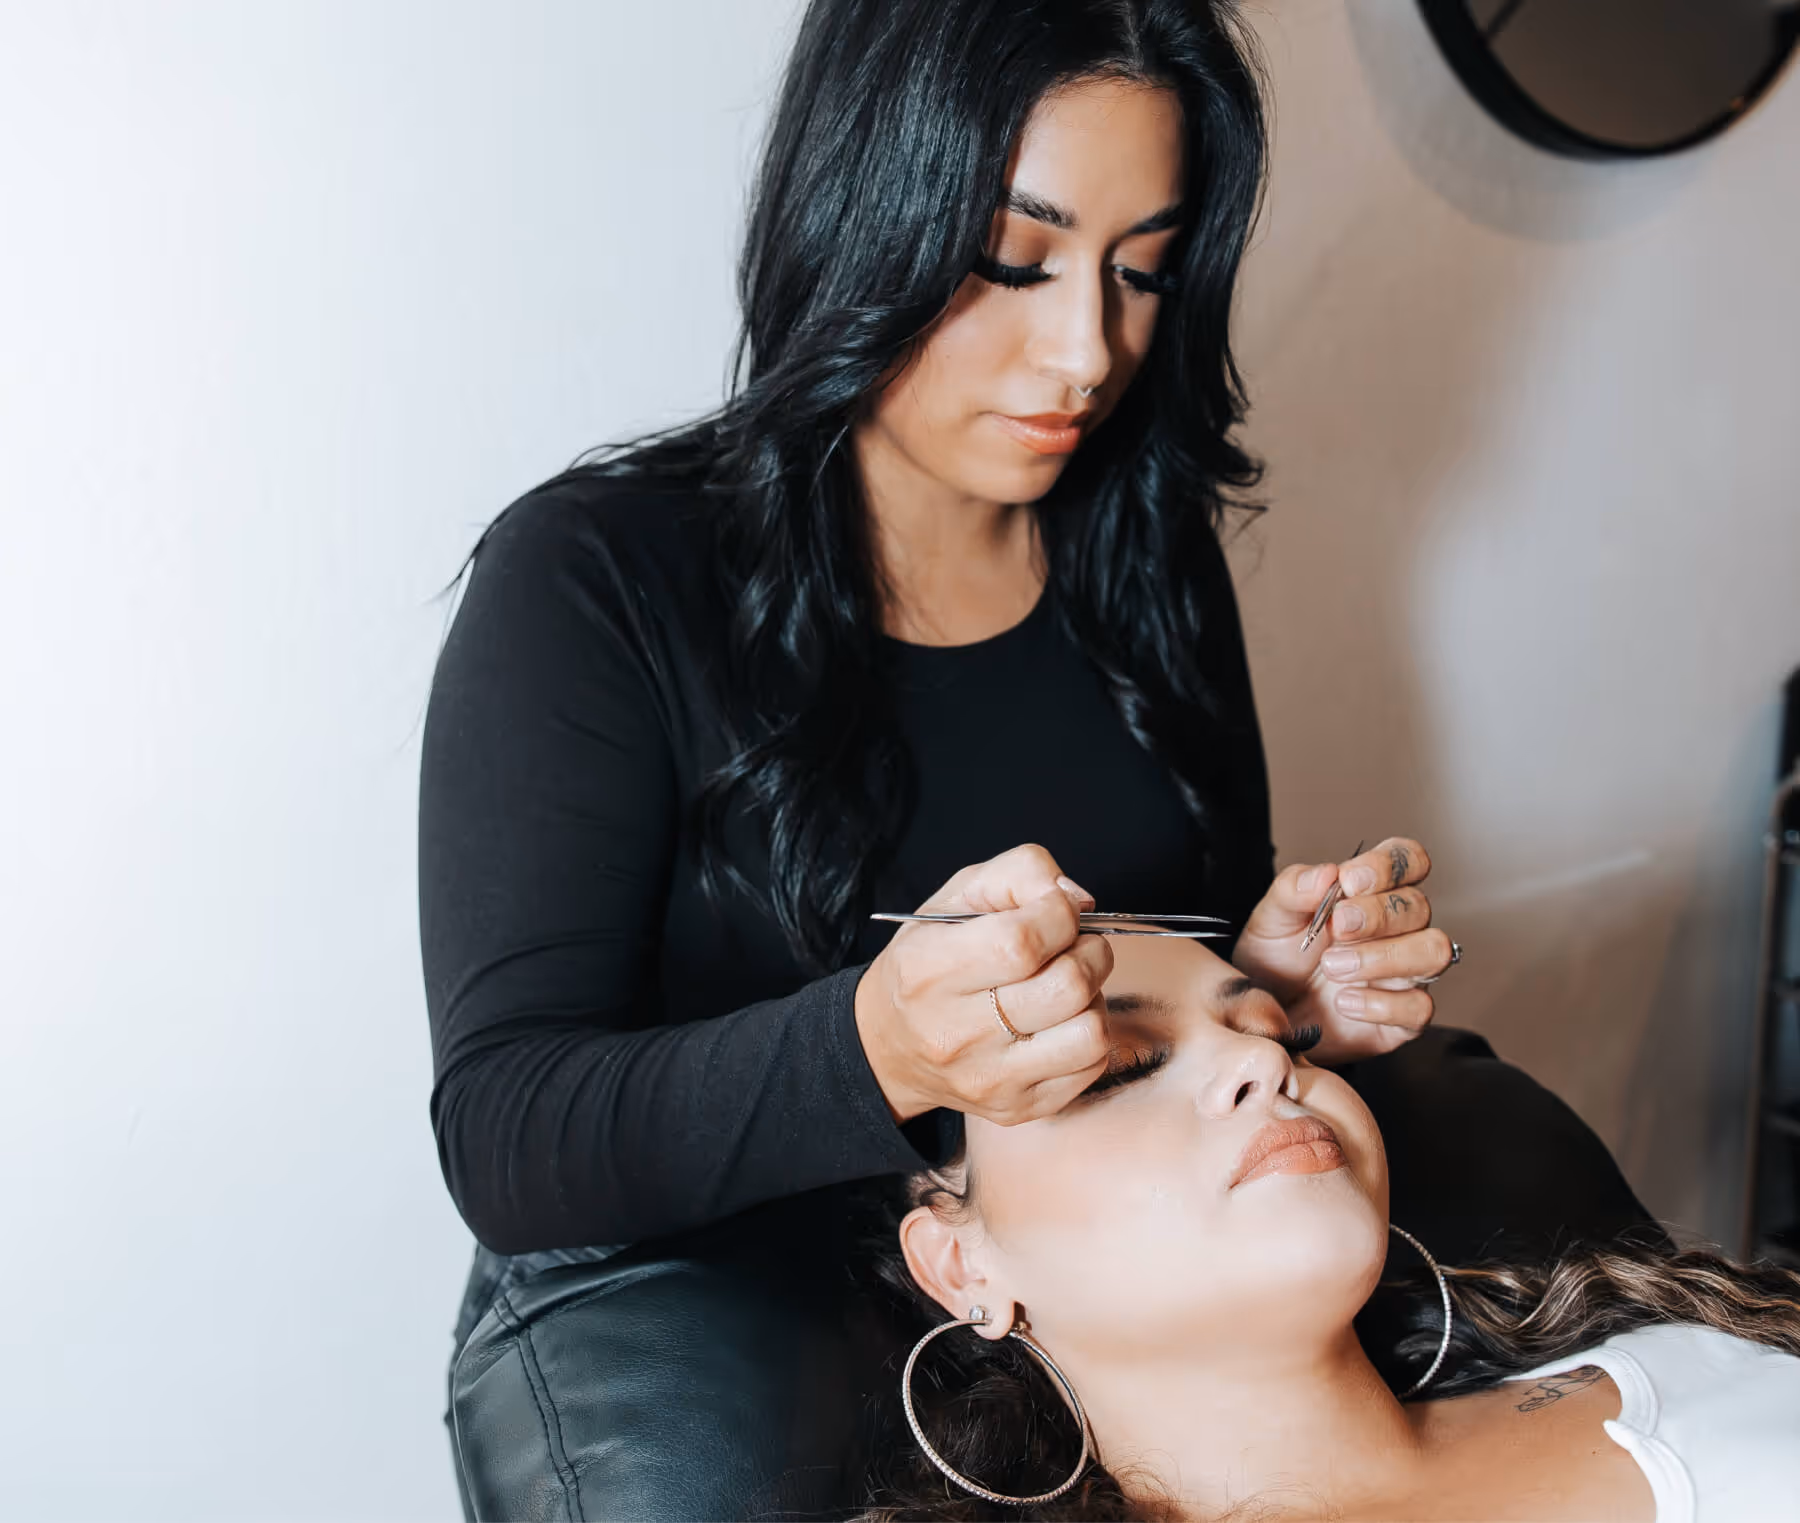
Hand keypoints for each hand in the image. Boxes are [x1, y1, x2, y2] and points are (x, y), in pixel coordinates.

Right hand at [855, 844, 1113, 1125]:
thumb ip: (1021, 873)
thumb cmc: (930, 961)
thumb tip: (1079, 899)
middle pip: (1067, 987)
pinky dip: (1088, 1032)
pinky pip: (1092, 1066)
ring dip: (1092, 997)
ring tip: (1065, 985)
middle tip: (1071, 945)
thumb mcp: (958, 896)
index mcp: (928, 970)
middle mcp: (954, 1034)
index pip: (1022, 942)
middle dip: (1089, 951)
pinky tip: (1059, 1020)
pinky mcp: (1017, 1108)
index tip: (1055, 910)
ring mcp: (989, 1079)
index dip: (1060, 915)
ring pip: (1090, 1032)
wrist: (890, 1046)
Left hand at [1231, 836, 1454, 1065]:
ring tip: (1335, 967)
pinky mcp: (1403, 1016)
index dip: (1389, 865)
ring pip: (1433, 951)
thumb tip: (1327, 873)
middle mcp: (1396, 929)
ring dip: (1384, 957)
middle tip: (1337, 927)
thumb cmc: (1276, 960)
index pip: (1408, 860)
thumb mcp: (1271, 919)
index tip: (1350, 880)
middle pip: (1419, 906)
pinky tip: (1345, 1002)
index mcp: (1370, 894)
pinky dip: (1381, 1004)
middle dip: (1377, 915)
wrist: (1265, 1016)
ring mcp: (1404, 972)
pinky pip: (1419, 1006)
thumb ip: (1293, 890)